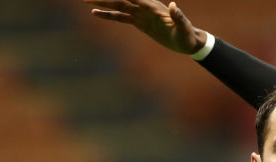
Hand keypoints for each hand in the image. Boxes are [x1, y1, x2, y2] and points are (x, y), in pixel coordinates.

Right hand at [85, 0, 206, 53]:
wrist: (188, 42)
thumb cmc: (187, 36)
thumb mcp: (184, 28)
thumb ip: (179, 17)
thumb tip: (174, 6)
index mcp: (153, 7)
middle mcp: (144, 7)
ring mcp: (141, 14)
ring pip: (118, 6)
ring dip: (103, 3)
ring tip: (87, 1)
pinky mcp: (139, 22)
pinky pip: (121, 17)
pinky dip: (109, 15)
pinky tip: (96, 14)